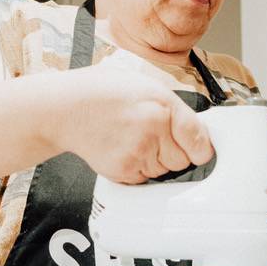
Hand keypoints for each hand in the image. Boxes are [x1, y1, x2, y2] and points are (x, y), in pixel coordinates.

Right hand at [60, 62, 212, 182]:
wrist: (65, 109)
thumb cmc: (104, 93)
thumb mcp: (146, 85)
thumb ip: (173, 109)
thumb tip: (197, 132)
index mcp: (163, 105)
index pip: (199, 139)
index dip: (201, 147)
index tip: (200, 150)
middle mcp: (153, 129)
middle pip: (183, 160)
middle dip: (174, 152)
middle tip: (154, 138)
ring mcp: (138, 152)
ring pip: (164, 172)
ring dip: (155, 162)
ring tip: (134, 140)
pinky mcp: (123, 170)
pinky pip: (144, 180)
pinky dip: (138, 170)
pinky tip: (124, 150)